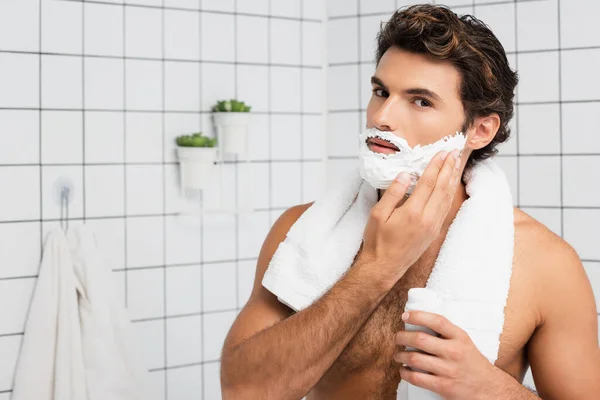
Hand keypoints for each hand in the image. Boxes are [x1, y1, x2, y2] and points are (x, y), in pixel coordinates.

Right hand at [359, 148, 462, 285]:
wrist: (384, 267)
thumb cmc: (377, 241)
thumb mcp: (378, 214)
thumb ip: (393, 193)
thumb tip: (405, 175)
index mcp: (413, 212)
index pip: (428, 183)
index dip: (435, 166)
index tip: (441, 152)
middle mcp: (427, 219)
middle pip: (442, 188)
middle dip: (448, 168)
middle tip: (454, 152)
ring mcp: (433, 226)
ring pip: (447, 198)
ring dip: (452, 179)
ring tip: (456, 164)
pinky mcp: (434, 232)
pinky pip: (445, 208)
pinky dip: (449, 193)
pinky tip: (450, 186)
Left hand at [394, 311, 497, 399]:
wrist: (489, 389)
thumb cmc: (472, 363)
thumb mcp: (464, 342)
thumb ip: (447, 333)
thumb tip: (419, 322)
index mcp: (460, 337)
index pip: (437, 321)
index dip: (418, 316)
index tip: (405, 316)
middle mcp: (454, 352)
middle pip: (420, 339)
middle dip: (402, 337)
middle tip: (397, 338)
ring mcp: (448, 370)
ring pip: (414, 359)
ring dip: (400, 356)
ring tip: (398, 355)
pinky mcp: (443, 386)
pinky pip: (417, 378)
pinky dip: (405, 373)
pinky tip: (403, 371)